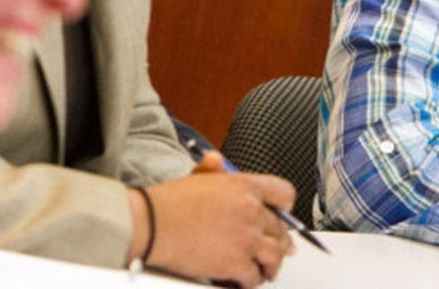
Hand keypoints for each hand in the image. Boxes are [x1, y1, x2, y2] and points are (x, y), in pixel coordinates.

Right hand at [132, 152, 296, 287]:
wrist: (153, 224)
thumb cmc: (169, 204)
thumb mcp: (195, 177)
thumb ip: (213, 170)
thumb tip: (217, 161)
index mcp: (245, 186)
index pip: (284, 194)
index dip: (285, 208)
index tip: (283, 217)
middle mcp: (251, 210)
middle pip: (281, 230)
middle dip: (279, 243)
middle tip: (277, 250)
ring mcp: (246, 238)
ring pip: (274, 256)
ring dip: (270, 265)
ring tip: (264, 270)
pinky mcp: (236, 263)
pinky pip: (254, 277)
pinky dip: (248, 282)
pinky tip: (240, 280)